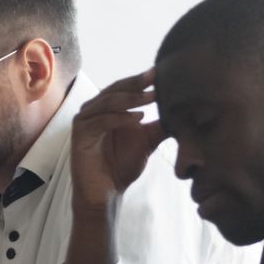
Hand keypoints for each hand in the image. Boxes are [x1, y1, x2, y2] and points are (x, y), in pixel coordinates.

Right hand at [68, 69, 166, 214]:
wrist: (106, 192)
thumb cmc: (122, 164)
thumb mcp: (148, 140)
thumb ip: (160, 125)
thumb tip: (184, 112)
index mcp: (107, 108)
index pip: (125, 87)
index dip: (142, 80)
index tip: (162, 72)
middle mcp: (93, 110)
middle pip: (115, 90)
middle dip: (137, 83)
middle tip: (156, 77)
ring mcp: (84, 122)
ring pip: (106, 103)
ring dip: (129, 98)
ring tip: (151, 97)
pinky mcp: (79, 136)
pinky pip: (99, 122)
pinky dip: (118, 118)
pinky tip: (137, 118)